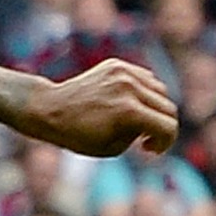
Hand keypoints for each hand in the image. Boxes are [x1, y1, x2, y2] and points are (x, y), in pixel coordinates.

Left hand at [23, 57, 178, 158]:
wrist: (47, 109)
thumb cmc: (77, 136)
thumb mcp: (114, 147)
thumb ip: (143, 135)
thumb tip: (158, 124)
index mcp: (128, 111)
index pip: (168, 127)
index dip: (165, 143)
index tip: (149, 150)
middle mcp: (129, 87)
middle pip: (168, 108)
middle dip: (161, 127)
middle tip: (144, 139)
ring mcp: (123, 72)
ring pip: (160, 91)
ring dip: (154, 109)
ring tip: (135, 122)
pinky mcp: (116, 65)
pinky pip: (145, 78)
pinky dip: (143, 92)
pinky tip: (127, 104)